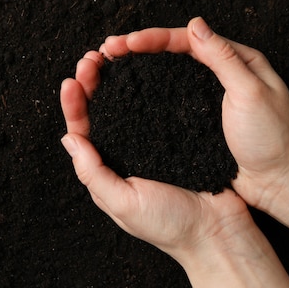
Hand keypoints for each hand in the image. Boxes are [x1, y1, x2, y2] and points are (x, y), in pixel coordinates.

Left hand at [60, 49, 252, 266]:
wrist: (219, 230)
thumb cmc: (171, 225)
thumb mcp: (124, 204)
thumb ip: (94, 174)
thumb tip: (69, 139)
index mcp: (109, 173)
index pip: (83, 133)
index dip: (75, 106)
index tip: (73, 80)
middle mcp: (127, 156)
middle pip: (102, 114)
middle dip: (92, 85)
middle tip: (92, 59)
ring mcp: (153, 145)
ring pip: (128, 106)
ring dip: (116, 81)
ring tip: (110, 57)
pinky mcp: (178, 137)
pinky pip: (158, 108)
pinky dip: (148, 87)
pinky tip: (145, 71)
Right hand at [99, 17, 288, 211]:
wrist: (280, 181)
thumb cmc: (273, 138)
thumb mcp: (251, 93)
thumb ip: (224, 58)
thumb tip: (195, 26)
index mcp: (238, 60)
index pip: (189, 40)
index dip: (155, 39)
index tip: (127, 44)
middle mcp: (221, 75)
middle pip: (174, 54)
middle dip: (139, 50)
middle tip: (108, 51)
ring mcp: (209, 99)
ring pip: (168, 76)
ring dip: (139, 71)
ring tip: (110, 69)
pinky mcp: (200, 122)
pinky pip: (171, 101)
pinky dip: (148, 96)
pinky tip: (128, 97)